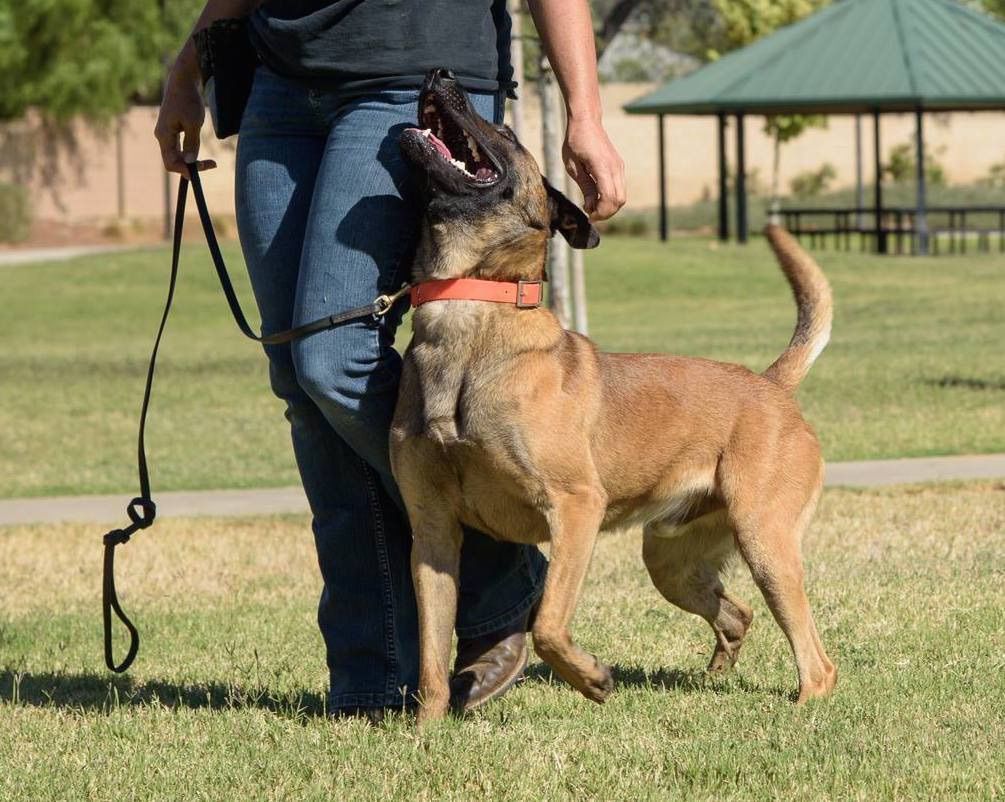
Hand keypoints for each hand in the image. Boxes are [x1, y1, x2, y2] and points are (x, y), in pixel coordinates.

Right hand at [154, 51, 212, 176]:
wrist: (183, 80)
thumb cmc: (188, 100)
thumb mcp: (193, 123)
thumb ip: (191, 144)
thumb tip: (190, 162)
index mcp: (164, 135)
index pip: (171, 162)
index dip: (185, 171)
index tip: (202, 171)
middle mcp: (162, 136)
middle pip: (173, 161)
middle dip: (190, 167)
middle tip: (211, 165)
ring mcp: (166, 133)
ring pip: (177, 155)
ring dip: (192, 161)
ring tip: (210, 162)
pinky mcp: (172, 130)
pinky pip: (179, 148)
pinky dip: (190, 153)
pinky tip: (201, 153)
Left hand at [563, 117, 625, 220]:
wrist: (586, 121)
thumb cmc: (575, 142)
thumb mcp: (573, 167)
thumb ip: (585, 187)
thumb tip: (591, 206)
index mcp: (602, 167)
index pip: (609, 198)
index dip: (600, 212)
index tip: (588, 216)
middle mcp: (615, 167)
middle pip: (619, 200)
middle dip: (606, 212)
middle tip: (590, 214)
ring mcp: (619, 167)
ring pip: (622, 196)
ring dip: (609, 206)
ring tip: (592, 205)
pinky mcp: (619, 166)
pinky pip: (620, 188)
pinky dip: (611, 197)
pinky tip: (597, 197)